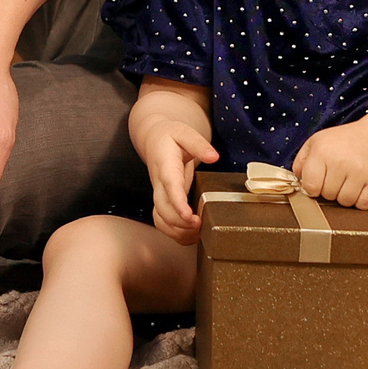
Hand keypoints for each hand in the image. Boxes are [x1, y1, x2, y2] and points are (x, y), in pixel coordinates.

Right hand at [138, 119, 221, 245]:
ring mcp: (159, 194)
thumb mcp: (185, 132)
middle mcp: (159, 183)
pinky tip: (190, 236)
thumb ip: (199, 145)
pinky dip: (174, 234)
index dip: (178, 204)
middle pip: (163, 209)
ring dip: (176, 232)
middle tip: (200, 225)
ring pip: (160, 219)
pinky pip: (162, 223)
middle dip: (180, 223)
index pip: (170, 187)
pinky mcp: (161, 201)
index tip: (189, 216)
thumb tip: (213, 157)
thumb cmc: (170, 136)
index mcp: (166, 166)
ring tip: (198, 234)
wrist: (153, 139)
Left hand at [291, 115, 367, 208]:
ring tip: (349, 181)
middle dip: (331, 190)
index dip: (313, 187)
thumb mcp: (317, 142)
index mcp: (322, 151)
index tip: (319, 181)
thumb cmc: (344, 140)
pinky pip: (364, 204)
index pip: (310, 186)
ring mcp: (360, 172)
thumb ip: (302, 161)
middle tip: (338, 176)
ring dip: (346, 196)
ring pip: (345, 202)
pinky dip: (362, 200)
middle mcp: (340, 161)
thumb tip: (298, 181)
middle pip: (328, 195)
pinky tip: (361, 187)